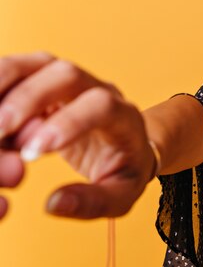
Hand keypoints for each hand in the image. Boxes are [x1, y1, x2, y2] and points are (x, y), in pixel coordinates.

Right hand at [0, 52, 155, 219]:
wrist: (126, 144)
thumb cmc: (124, 170)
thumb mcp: (121, 194)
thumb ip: (94, 202)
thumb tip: (55, 204)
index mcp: (124, 115)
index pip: (100, 105)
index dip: (67, 122)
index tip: (33, 153)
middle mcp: (97, 88)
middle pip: (65, 73)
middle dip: (28, 98)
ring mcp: (69, 79)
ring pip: (37, 63)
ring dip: (3, 83)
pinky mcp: (44, 79)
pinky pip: (19, 71)